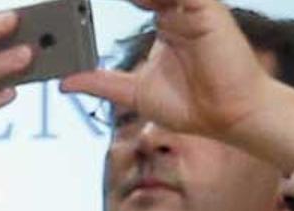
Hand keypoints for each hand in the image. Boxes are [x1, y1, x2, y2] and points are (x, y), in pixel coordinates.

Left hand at [62, 0, 293, 168]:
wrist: (227, 116)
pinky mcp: (205, 9)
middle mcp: (178, 11)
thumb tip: (65, 82)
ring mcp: (191, 9)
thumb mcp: (133, 93)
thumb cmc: (191, 105)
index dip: (105, 0)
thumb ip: (101, 83)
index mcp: (164, 24)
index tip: (71, 4)